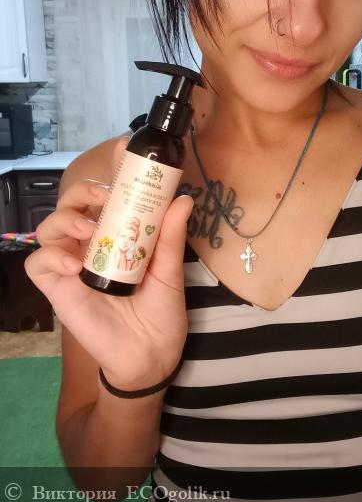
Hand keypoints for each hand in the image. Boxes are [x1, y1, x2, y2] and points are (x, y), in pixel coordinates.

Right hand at [25, 136, 192, 390]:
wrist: (150, 355)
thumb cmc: (161, 312)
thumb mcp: (169, 271)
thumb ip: (169, 236)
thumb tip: (183, 198)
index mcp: (121, 234)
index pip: (112, 194)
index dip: (114, 168)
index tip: (125, 146)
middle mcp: (94, 243)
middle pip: (74, 202)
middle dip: (85, 190)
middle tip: (105, 197)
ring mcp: (73, 264)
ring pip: (50, 225)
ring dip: (66, 217)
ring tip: (88, 228)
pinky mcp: (57, 287)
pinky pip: (38, 263)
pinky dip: (50, 256)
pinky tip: (73, 264)